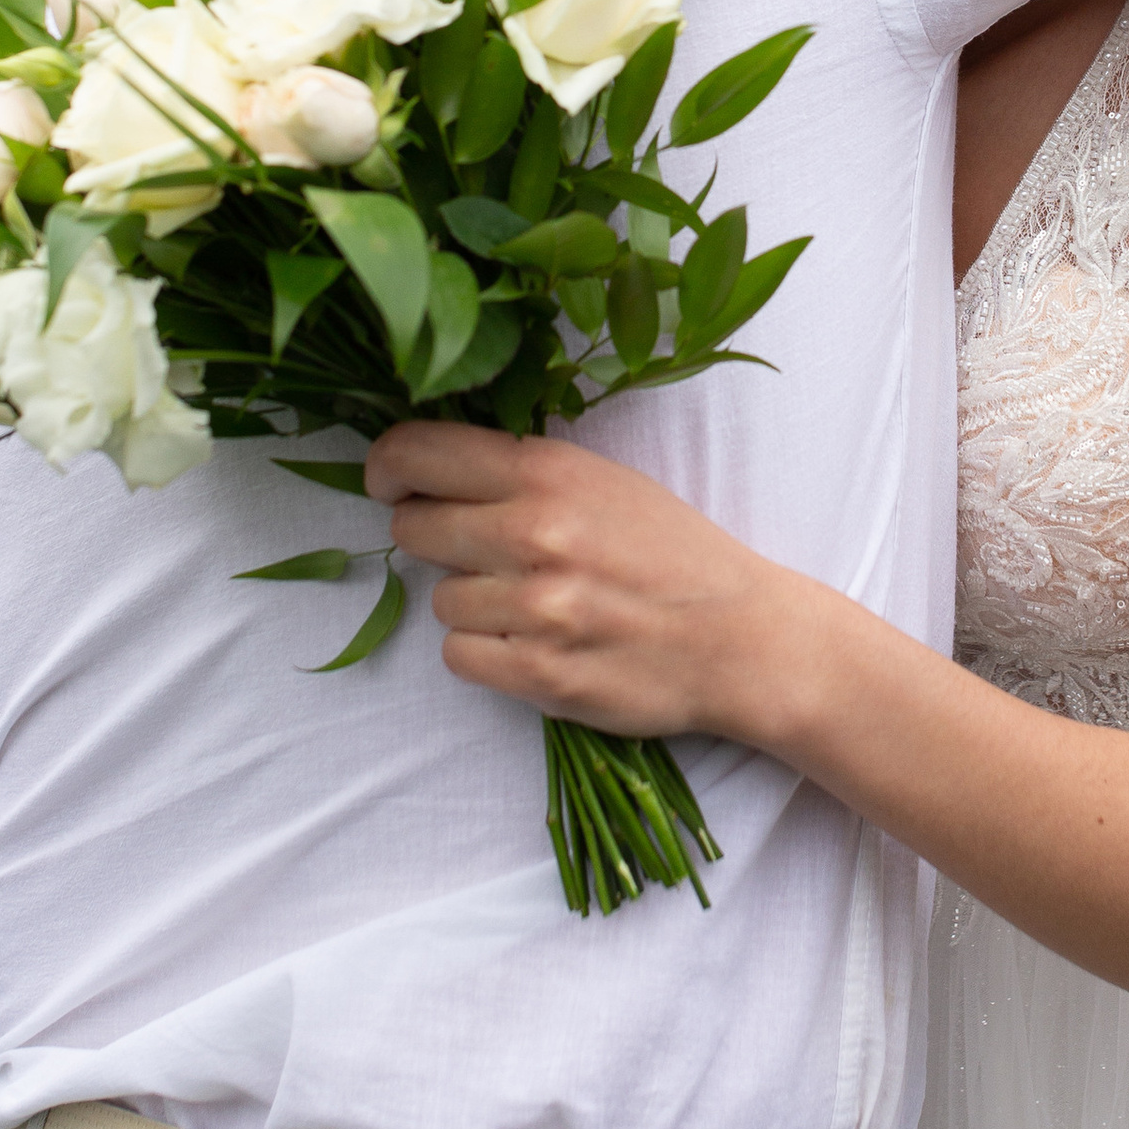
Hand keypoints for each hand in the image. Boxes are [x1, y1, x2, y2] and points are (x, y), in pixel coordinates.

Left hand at [364, 420, 802, 749]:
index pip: (417, 452)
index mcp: (549, 471)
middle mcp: (536, 534)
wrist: (741, 639)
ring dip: (472, 603)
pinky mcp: (541, 676)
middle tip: (477, 550)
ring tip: (534, 603)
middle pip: (413, 530)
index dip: (387, 467)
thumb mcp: (604, 480)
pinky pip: (459, 657)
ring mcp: (537, 609)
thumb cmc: (671, 552)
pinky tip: (536, 642)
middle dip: (432, 539)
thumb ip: (520, 469)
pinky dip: (486, 653)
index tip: (389, 483)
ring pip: (439, 601)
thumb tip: (424, 466)